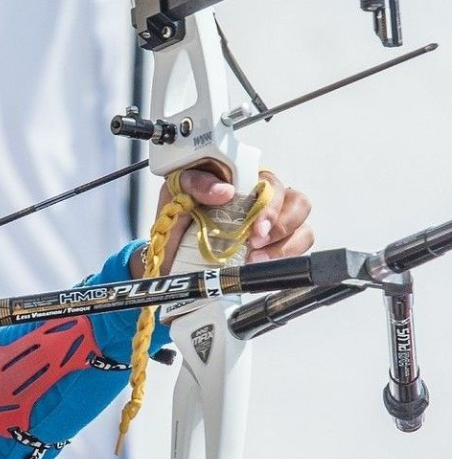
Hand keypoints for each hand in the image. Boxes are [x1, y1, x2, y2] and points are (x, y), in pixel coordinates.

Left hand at [141, 169, 314, 274]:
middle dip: (280, 226)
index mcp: (247, 181)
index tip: (255, 227)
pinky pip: (296, 250)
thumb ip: (196, 182)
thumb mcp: (177, 191)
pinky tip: (261, 265)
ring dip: (284, 246)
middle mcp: (266, 201)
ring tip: (256, 260)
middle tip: (255, 243)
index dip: (269, 205)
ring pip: (302, 228)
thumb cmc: (178, 217)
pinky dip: (284, 258)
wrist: (169, 253)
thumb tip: (224, 191)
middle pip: (297, 204)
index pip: (272, 183)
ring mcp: (273, 225)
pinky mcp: (274, 248)